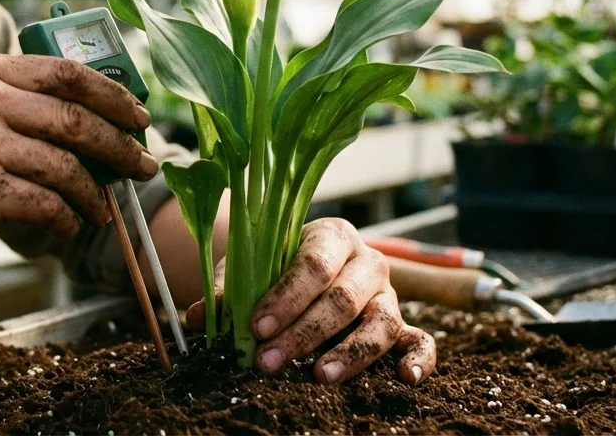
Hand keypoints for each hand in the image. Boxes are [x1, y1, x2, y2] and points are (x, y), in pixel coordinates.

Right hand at [0, 52, 156, 261]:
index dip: (113, 95)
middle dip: (121, 144)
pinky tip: (67, 227)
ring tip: (104, 209)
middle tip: (144, 165)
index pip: (66, 71)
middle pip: (77, 116)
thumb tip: (73, 122)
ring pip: (67, 164)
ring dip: (96, 192)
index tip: (139, 116)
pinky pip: (44, 203)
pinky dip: (65, 218)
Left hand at [185, 218, 434, 384]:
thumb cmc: (274, 271)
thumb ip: (226, 291)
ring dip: (350, 353)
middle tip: (268, 361)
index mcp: (330, 236)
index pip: (312, 264)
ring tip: (319, 377)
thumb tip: (195, 317)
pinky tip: (406, 379)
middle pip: (342, 297)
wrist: (300, 271)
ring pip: (380, 322)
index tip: (257, 325)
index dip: (285, 297)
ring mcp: (388, 295)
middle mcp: (366, 262)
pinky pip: (420, 340)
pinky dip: (420, 359)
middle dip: (303, 332)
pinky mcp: (402, 324)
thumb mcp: (249, 272)